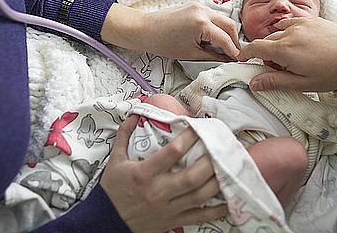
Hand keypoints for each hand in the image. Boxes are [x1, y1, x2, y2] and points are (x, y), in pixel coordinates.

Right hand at [100, 115, 228, 232]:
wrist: (106, 222)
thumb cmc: (112, 191)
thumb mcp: (115, 160)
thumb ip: (125, 135)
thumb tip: (134, 114)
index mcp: (145, 173)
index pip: (172, 152)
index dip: (189, 137)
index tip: (200, 126)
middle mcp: (159, 191)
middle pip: (192, 176)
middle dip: (211, 161)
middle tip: (223, 146)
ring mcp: (168, 207)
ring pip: (199, 195)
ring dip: (218, 180)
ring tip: (230, 166)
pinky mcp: (174, 220)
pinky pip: (199, 216)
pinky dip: (217, 209)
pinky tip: (230, 198)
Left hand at [102, 2, 239, 60]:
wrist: (145, 29)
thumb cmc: (163, 42)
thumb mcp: (190, 53)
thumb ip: (211, 56)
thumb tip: (225, 59)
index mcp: (201, 24)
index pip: (225, 39)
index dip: (233, 51)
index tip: (238, 59)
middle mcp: (203, 11)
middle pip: (229, 25)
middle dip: (234, 39)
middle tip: (235, 52)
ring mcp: (199, 6)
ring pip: (222, 18)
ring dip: (226, 31)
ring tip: (225, 46)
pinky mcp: (195, 5)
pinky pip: (212, 15)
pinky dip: (217, 25)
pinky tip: (214, 36)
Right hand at [237, 17, 336, 91]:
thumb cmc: (332, 72)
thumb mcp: (302, 83)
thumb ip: (275, 82)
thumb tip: (254, 83)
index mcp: (284, 50)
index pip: (254, 47)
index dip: (245, 53)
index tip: (242, 59)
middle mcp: (289, 33)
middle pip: (267, 42)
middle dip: (268, 55)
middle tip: (281, 69)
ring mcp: (300, 24)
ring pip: (279, 33)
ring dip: (279, 45)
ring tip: (294, 59)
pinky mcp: (310, 20)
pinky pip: (291, 25)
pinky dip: (289, 34)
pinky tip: (302, 46)